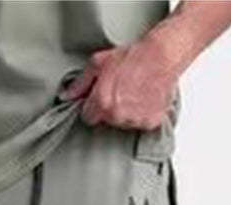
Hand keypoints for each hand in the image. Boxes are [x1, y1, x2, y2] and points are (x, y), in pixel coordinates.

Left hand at [61, 34, 180, 130]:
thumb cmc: (132, 56)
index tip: (100, 98)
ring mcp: (135, 121)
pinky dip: (143, 114)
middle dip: (111, 108)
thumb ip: (81, 83)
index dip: (93, 106)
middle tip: (121, 90)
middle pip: (107, 121)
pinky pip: (141, 124)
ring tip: (135, 92)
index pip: (88, 118)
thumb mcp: (99, 62)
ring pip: (124, 123)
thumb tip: (67, 96)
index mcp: (102, 103)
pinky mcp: (150, 123)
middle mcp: (117, 115)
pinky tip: (145, 99)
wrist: (162, 55)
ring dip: (127, 112)